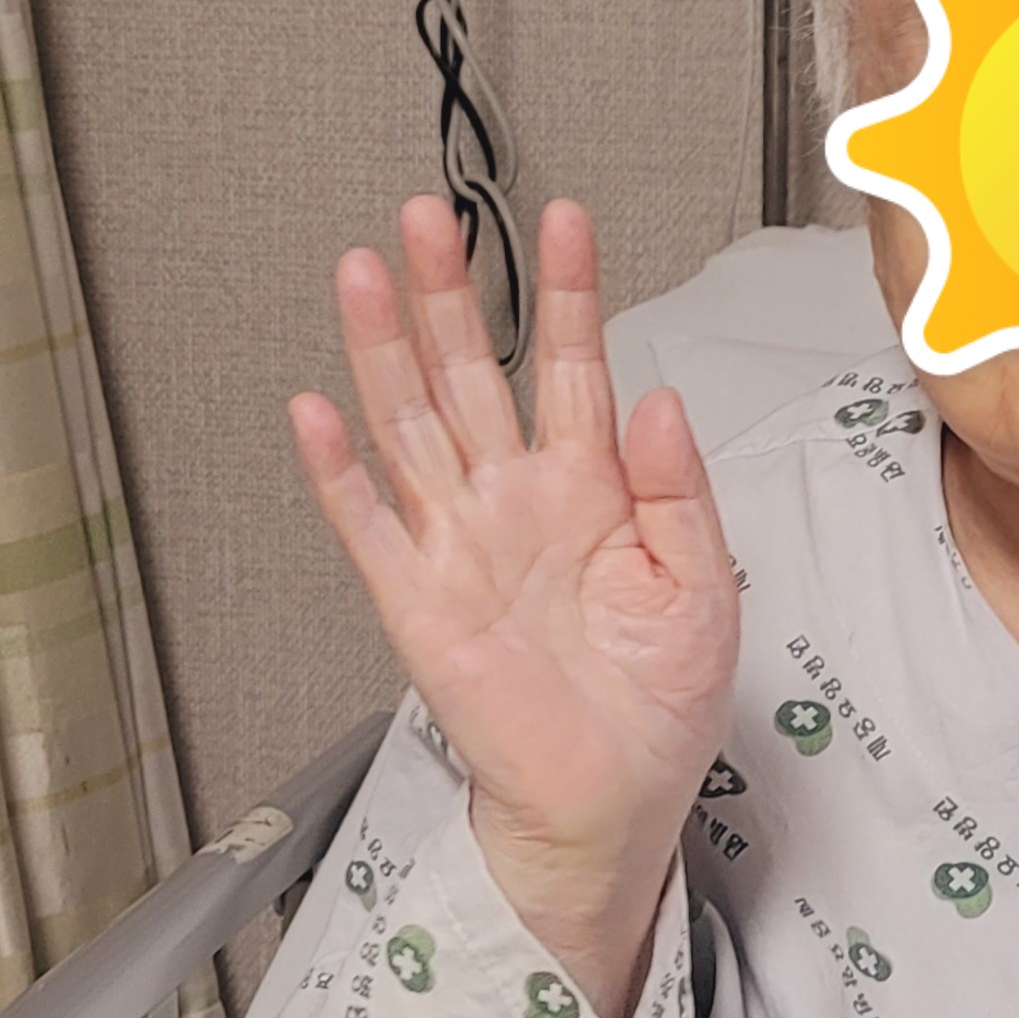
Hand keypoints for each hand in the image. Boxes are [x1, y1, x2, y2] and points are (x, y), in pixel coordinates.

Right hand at [291, 197, 738, 1017]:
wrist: (616, 802)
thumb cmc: (658, 700)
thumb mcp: (703, 588)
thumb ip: (679, 492)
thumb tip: (659, 399)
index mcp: (592, 488)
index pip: (573, 366)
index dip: (568, 293)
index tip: (565, 219)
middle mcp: (515, 500)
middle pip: (469, 373)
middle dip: (448, 292)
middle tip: (429, 216)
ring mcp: (459, 544)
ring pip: (410, 425)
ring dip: (382, 350)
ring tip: (364, 270)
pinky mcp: (417, 604)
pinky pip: (369, 528)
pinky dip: (339, 474)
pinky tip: (315, 412)